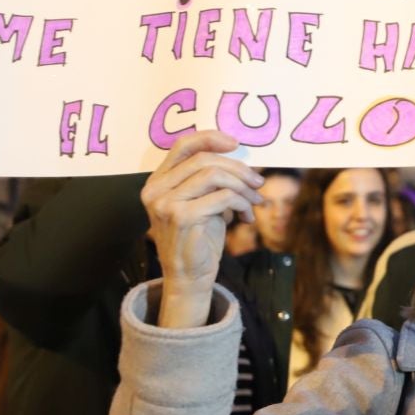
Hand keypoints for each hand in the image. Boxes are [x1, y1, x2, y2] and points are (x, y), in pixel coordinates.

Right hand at [140, 130, 263, 327]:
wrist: (189, 276)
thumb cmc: (199, 238)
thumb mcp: (203, 202)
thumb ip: (211, 181)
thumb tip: (241, 161)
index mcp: (157, 182)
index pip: (182, 146)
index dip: (210, 138)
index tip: (236, 143)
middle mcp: (156, 190)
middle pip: (203, 159)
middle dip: (238, 168)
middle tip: (258, 181)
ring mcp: (166, 203)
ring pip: (214, 175)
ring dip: (243, 186)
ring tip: (255, 201)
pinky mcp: (183, 217)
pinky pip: (223, 197)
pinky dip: (242, 203)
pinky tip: (247, 217)